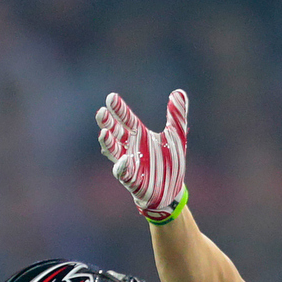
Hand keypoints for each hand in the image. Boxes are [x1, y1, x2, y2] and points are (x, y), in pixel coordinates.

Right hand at [96, 90, 187, 221]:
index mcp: (140, 135)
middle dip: (108, 123)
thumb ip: (177, 115)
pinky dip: (122, 167)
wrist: (173, 189)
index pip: (126, 118)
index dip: (118, 109)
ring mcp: (129, 163)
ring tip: (104, 134)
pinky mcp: (132, 179)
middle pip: (115, 133)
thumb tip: (179, 92)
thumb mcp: (177, 136)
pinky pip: (123, 173)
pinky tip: (123, 160)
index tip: (111, 97)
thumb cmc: (171, 162)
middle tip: (101, 112)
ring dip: (108, 143)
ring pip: (113, 151)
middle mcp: (130, 147)